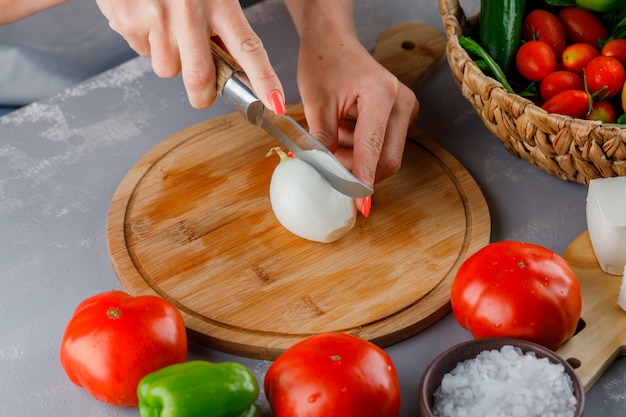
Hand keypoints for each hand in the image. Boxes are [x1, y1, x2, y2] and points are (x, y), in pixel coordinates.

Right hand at [95, 0, 285, 112]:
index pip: (249, 48)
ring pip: (167, 69)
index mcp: (219, 0)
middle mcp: (189, 9)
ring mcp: (157, 15)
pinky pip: (141, 52)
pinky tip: (146, 18)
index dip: (264, 80)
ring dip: (170, 59)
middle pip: (200, 78)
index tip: (275, 103)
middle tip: (203, 91)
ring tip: (167, 29)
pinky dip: (145, 42)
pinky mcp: (128, 19)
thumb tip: (232, 65)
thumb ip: (224, 26)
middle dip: (202, 95)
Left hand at [284, 0, 417, 189]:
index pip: (373, 150)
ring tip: (335, 131)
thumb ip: (320, 143)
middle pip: (386, 160)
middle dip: (357, 170)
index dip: (363, 181)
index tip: (358, 206)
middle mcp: (402, 102)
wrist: (334, 42)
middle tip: (328, 162)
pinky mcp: (403, 116)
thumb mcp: (315, 103)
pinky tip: (346, 129)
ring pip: (385, 156)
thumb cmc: (324, 64)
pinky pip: (384, 146)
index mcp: (382, 94)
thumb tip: (322, 176)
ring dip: (356, 158)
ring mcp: (406, 109)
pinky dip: (361, 148)